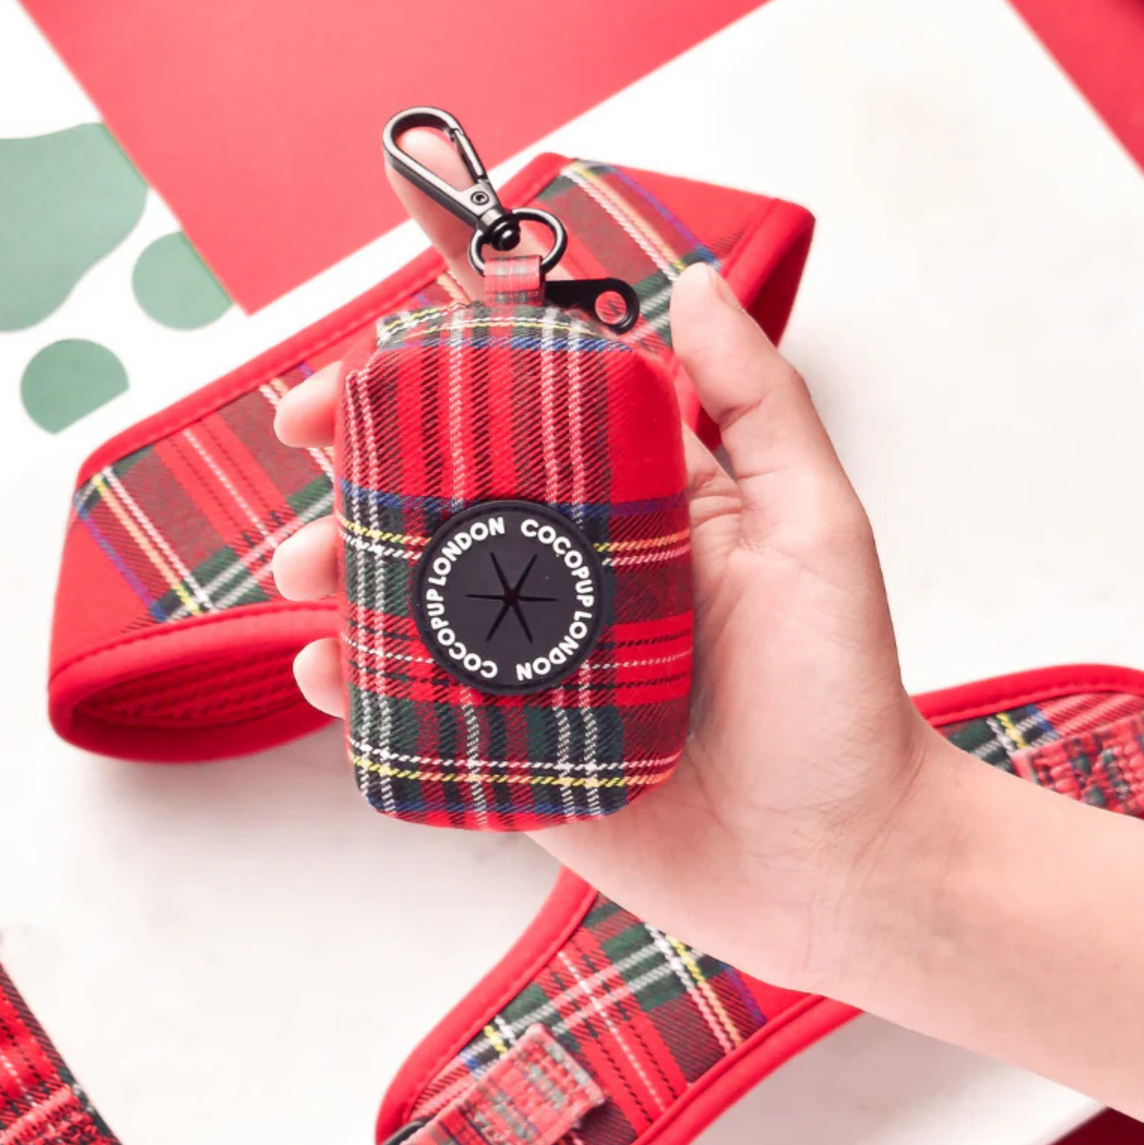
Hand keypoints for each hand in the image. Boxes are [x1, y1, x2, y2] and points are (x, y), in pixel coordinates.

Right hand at [271, 128, 957, 994]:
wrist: (835, 862)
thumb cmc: (838, 694)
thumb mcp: (814, 524)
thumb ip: (756, 401)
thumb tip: (693, 281)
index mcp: (633, 501)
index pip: (521, 406)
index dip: (439, 363)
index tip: (372, 347)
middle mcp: (572, 568)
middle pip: (441, 490)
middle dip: (359, 458)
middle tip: (305, 440)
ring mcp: (532, 657)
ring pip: (410, 590)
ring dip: (339, 564)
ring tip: (306, 569)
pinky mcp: (508, 743)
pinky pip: (412, 702)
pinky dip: (353, 683)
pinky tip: (326, 668)